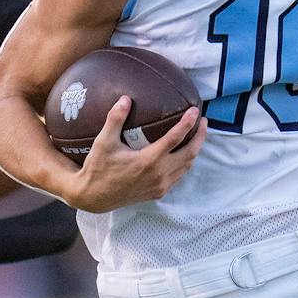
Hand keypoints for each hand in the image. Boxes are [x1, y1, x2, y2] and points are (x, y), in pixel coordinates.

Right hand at [62, 98, 204, 212]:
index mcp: (148, 160)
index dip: (187, 123)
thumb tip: (125, 99)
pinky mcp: (159, 193)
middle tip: (203, 120)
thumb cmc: (98, 168)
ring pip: (187, 166)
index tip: (195, 111)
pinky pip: (178, 175)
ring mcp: (161, 185)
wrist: (94, 197)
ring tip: (197, 134)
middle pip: (190, 153)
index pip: (175, 138)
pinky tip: (182, 153)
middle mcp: (159, 174)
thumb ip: (115, 119)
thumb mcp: (104, 142)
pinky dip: (185, 162)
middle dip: (200, 136)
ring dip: (195, 149)